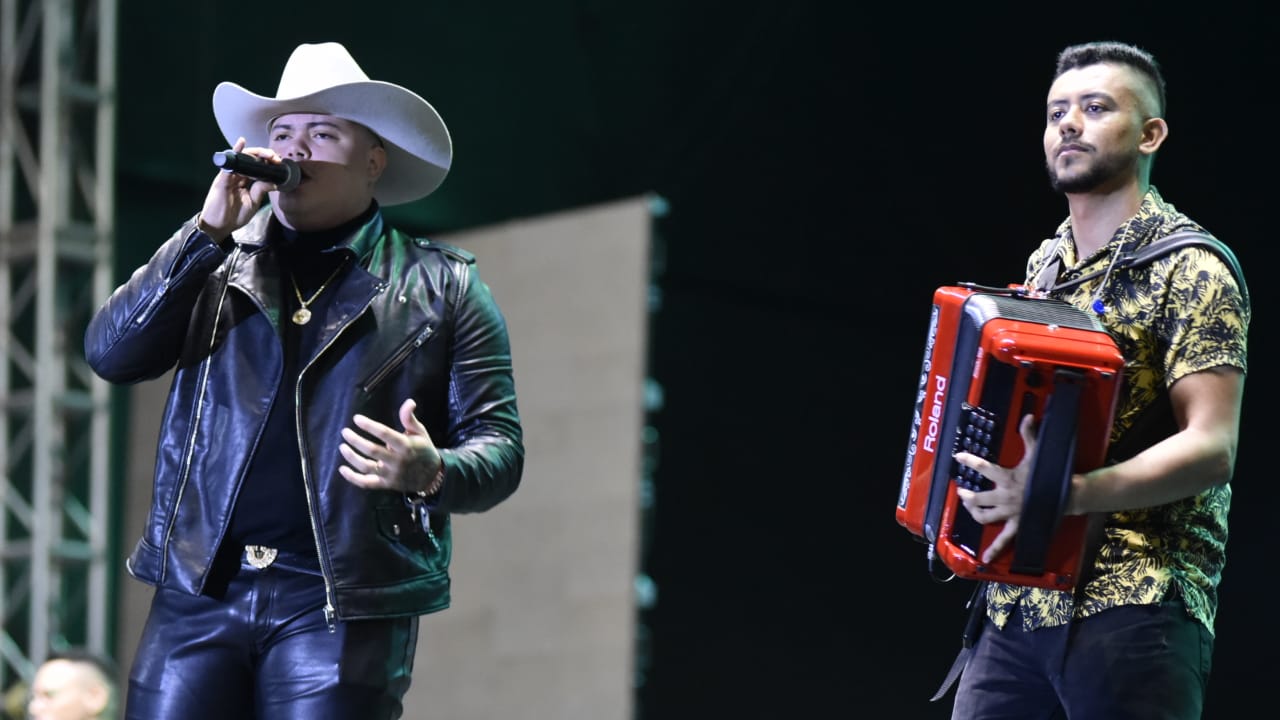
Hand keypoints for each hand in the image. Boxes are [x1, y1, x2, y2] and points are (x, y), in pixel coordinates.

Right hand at [197, 137, 281, 239]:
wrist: (219, 226)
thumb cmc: (233, 216)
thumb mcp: (253, 203)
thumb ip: (261, 190)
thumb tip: (274, 182)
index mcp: (244, 181)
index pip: (256, 167)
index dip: (267, 163)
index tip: (278, 163)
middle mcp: (236, 176)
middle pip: (250, 160)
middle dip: (264, 156)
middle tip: (275, 157)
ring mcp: (229, 176)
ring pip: (242, 158)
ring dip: (256, 153)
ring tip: (267, 153)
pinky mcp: (222, 179)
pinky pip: (229, 163)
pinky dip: (235, 151)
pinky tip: (241, 143)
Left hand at [339, 398, 441, 493]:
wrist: (432, 476)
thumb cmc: (423, 450)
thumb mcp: (420, 432)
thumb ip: (409, 418)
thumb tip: (409, 402)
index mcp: (406, 445)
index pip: (384, 433)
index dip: (369, 425)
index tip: (356, 418)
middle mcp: (397, 460)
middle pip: (372, 450)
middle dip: (355, 440)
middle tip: (344, 432)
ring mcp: (391, 474)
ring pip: (366, 466)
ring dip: (351, 457)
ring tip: (342, 447)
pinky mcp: (386, 484)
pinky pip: (366, 483)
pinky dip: (352, 478)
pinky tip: (342, 469)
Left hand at [953, 413, 1037, 562]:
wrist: (1066, 494)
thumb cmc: (1049, 473)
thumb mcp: (1037, 453)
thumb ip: (1029, 434)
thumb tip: (1029, 416)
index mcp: (1008, 478)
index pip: (984, 467)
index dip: (969, 461)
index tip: (957, 457)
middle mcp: (1005, 496)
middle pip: (978, 498)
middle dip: (966, 495)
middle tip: (961, 491)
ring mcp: (1010, 512)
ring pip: (984, 516)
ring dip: (974, 512)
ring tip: (969, 507)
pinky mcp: (1016, 524)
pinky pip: (1004, 539)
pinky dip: (995, 549)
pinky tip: (985, 558)